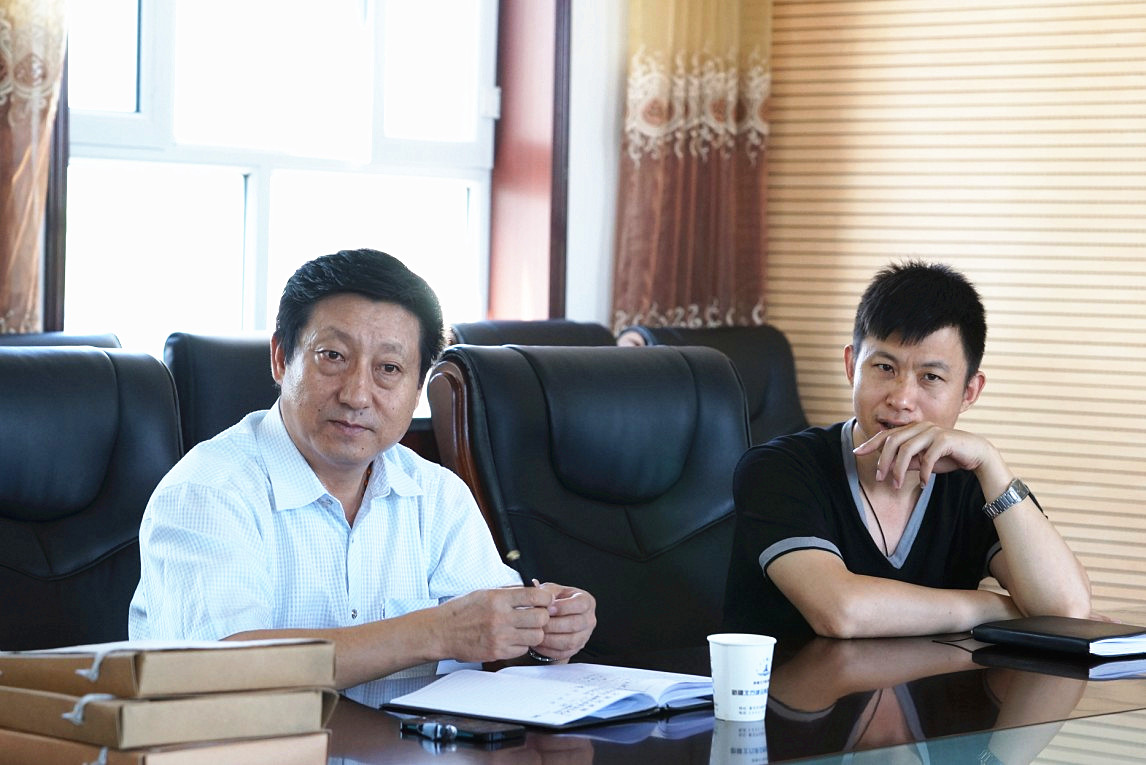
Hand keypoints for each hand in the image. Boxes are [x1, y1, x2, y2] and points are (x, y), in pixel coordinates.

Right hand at [435, 586, 553, 662]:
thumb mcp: (484, 593)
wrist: (441, 632)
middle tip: (537, 616)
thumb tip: (533, 589)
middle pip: (541, 618)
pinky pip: (522, 650)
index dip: (546, 598)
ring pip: (536, 636)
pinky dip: (521, 645)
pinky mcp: (497, 652)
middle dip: (543, 617)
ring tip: (525, 628)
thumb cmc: (461, 611)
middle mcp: (500, 617)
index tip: (545, 600)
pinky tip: (512, 638)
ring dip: (534, 632)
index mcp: (497, 598)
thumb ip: (509, 592)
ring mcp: (499, 636)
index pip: (535, 595)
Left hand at [530, 582, 596, 660]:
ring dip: (551, 639)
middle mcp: (589, 619)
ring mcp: (584, 636)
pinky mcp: (576, 649)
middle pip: (575, 624)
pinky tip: (539, 643)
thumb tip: (539, 591)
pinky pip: (564, 653)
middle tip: (539, 623)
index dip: (564, 607)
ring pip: (570, 641)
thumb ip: (547, 590)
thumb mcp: (552, 591)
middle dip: (554, 625)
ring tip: (537, 634)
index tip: (548, 609)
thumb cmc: (555, 601)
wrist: (555, 617)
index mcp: (586, 601)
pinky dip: (549, 650)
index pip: (580, 604)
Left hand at [853, 421, 998, 489]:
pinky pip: (927, 457)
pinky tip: (923, 483)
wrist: (977, 455)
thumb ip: (907, 461)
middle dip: (884, 460)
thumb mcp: (923, 461)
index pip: (887, 435)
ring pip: (907, 449)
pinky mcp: (945, 439)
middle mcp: (921, 427)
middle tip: (879, 478)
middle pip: (893, 441)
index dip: (871, 443)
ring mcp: (933, 431)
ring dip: (900, 469)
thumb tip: (888, 467)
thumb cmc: (948, 457)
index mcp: (914, 429)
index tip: (857, 453)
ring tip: (898, 485)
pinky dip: (923, 472)